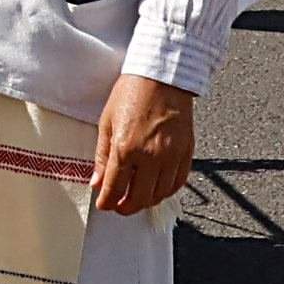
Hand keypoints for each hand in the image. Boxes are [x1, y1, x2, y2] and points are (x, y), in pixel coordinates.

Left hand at [89, 74, 195, 216]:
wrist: (162, 76)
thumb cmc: (132, 92)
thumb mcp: (107, 122)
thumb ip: (101, 156)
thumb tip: (97, 182)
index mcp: (126, 148)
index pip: (114, 189)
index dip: (106, 202)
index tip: (104, 204)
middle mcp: (150, 156)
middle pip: (138, 199)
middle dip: (125, 207)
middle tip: (118, 205)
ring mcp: (171, 156)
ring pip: (159, 195)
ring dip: (146, 201)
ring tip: (136, 196)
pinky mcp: (186, 152)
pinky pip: (177, 183)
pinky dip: (166, 191)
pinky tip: (156, 188)